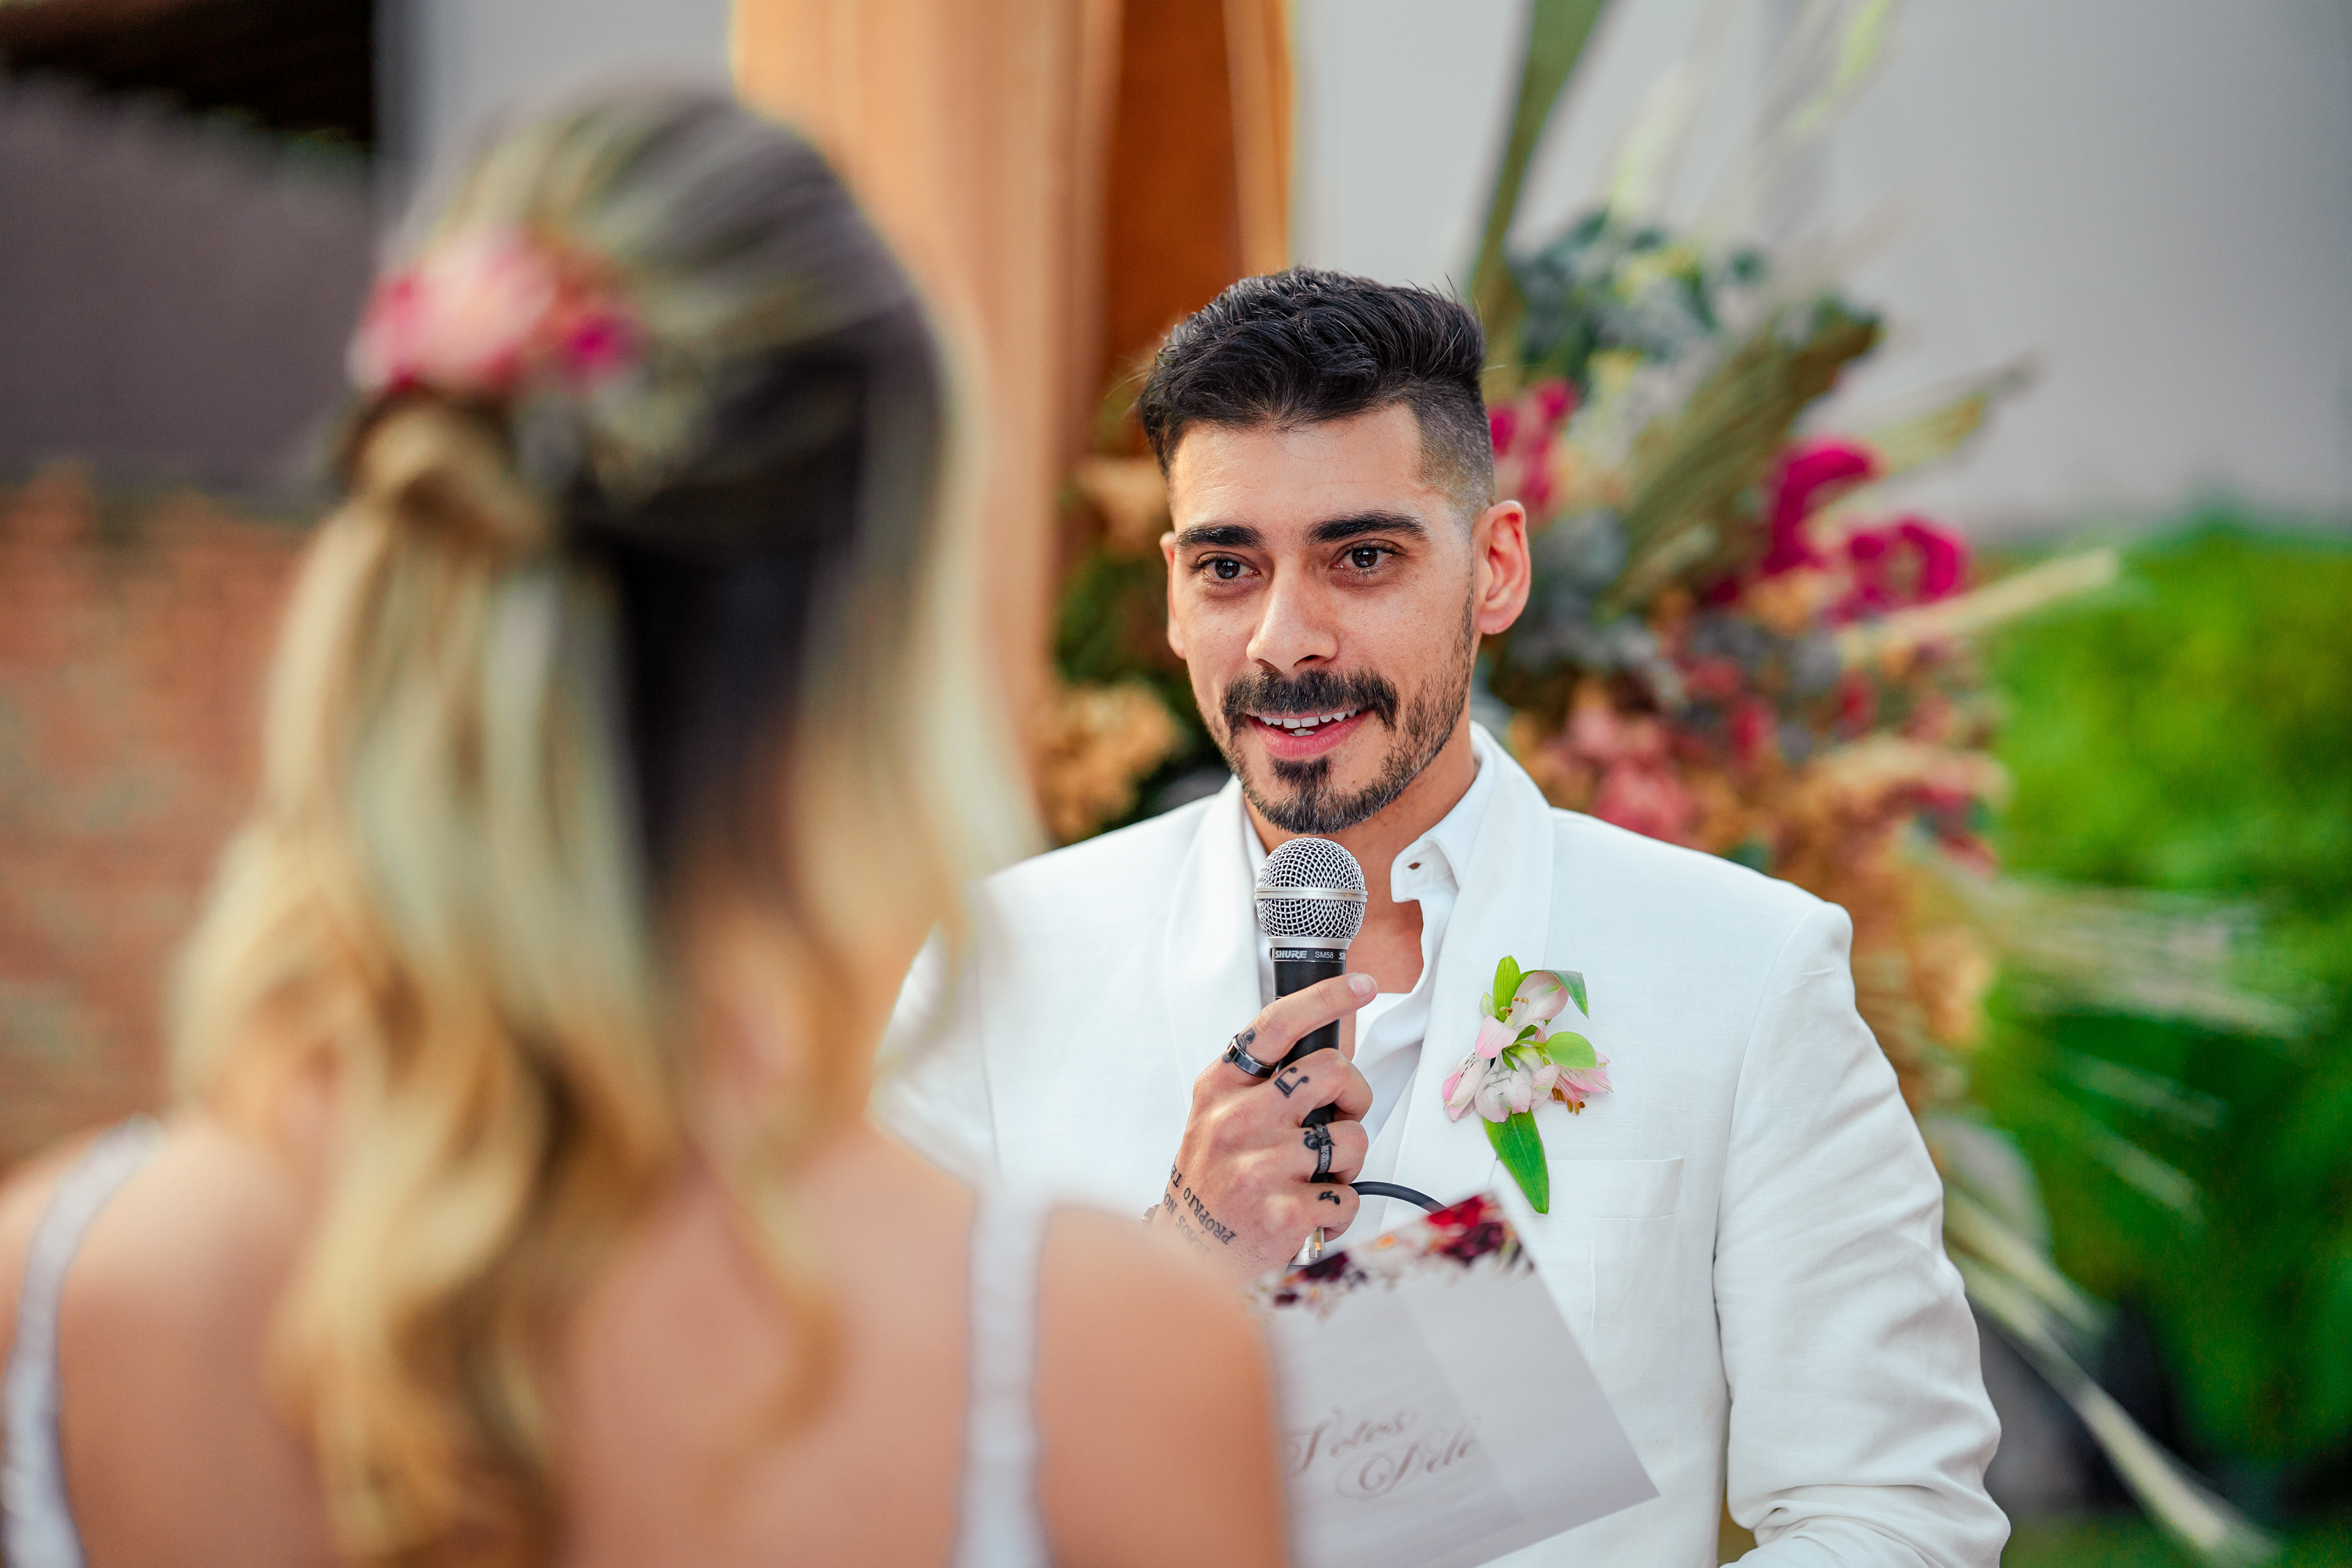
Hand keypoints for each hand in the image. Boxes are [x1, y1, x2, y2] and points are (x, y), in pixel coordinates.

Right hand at [1150, 973, 1375, 1280]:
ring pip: (1353, 1138)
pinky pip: (1349, 1195)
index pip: (1277, 1024)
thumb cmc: (1214, 1178)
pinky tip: (1310, 1212)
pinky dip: (1340, 1207)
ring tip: (1314, 1176)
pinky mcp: (1284, 1212)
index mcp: (1221, 1087)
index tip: (1361, 986)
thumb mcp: (1218, 1114)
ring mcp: (1260, 1167)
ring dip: (1347, 1161)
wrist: (1189, 1251)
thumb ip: (1262, 1082)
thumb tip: (1329, 1056)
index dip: (1326, 998)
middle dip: (1355, 1094)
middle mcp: (1237, 1120)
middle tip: (1341, 1116)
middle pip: (1333, 1071)